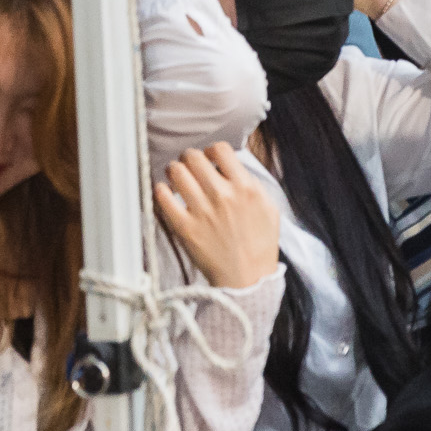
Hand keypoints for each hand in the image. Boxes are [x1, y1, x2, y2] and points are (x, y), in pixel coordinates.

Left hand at [155, 144, 280, 289]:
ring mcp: (202, 211)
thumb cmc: (260, 245)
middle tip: (190, 167)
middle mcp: (223, 195)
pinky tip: (166, 193)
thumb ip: (251, 182)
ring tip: (177, 178)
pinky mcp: (186, 228)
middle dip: (190, 159)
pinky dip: (161, 190)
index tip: (209, 158)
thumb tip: (232, 164)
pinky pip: (163, 197)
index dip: (212, 150)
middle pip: (194, 156)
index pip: (220, 149)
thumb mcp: (269, 208)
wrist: (248, 280)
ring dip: (174, 171)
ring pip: (176, 171)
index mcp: (245, 188)